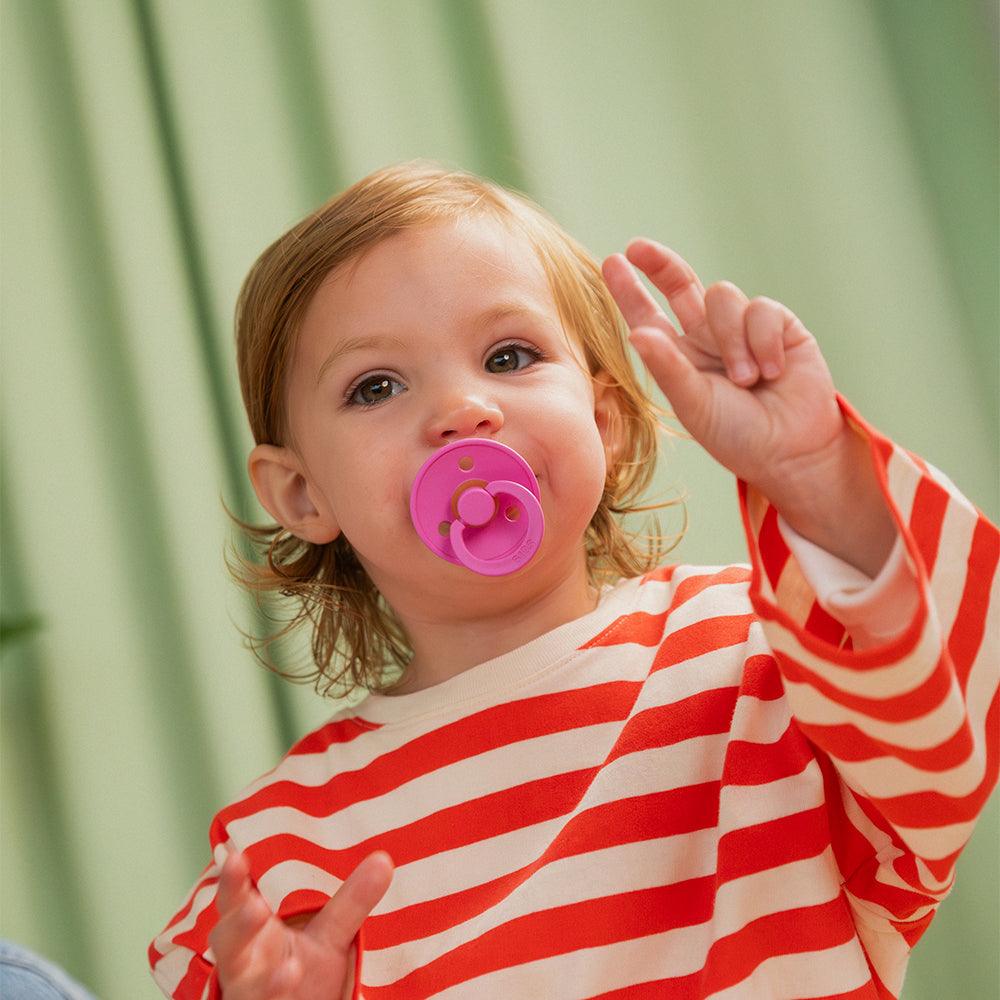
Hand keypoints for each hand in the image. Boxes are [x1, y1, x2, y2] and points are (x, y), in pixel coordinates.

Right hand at [209, 849, 392, 999]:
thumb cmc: (304, 971)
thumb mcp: (330, 936)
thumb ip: (350, 901)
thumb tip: (384, 859)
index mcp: (256, 929)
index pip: (237, 900)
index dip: (233, 881)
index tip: (236, 856)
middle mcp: (245, 959)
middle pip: (229, 939)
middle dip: (238, 923)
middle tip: (254, 905)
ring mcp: (250, 989)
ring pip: (243, 981)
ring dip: (264, 974)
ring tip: (291, 967)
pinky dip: (275, 992)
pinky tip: (291, 978)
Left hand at [601, 238, 844, 502]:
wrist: (791, 449)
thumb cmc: (737, 435)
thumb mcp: (693, 404)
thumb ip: (667, 367)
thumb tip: (636, 333)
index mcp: (678, 357)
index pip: (649, 316)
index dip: (630, 291)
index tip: (612, 262)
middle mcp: (707, 337)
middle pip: (680, 284)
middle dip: (660, 264)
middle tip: (638, 249)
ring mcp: (742, 329)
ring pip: (722, 297)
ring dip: (731, 340)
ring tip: (746, 380)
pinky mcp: (780, 325)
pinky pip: (761, 309)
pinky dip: (764, 341)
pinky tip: (773, 371)